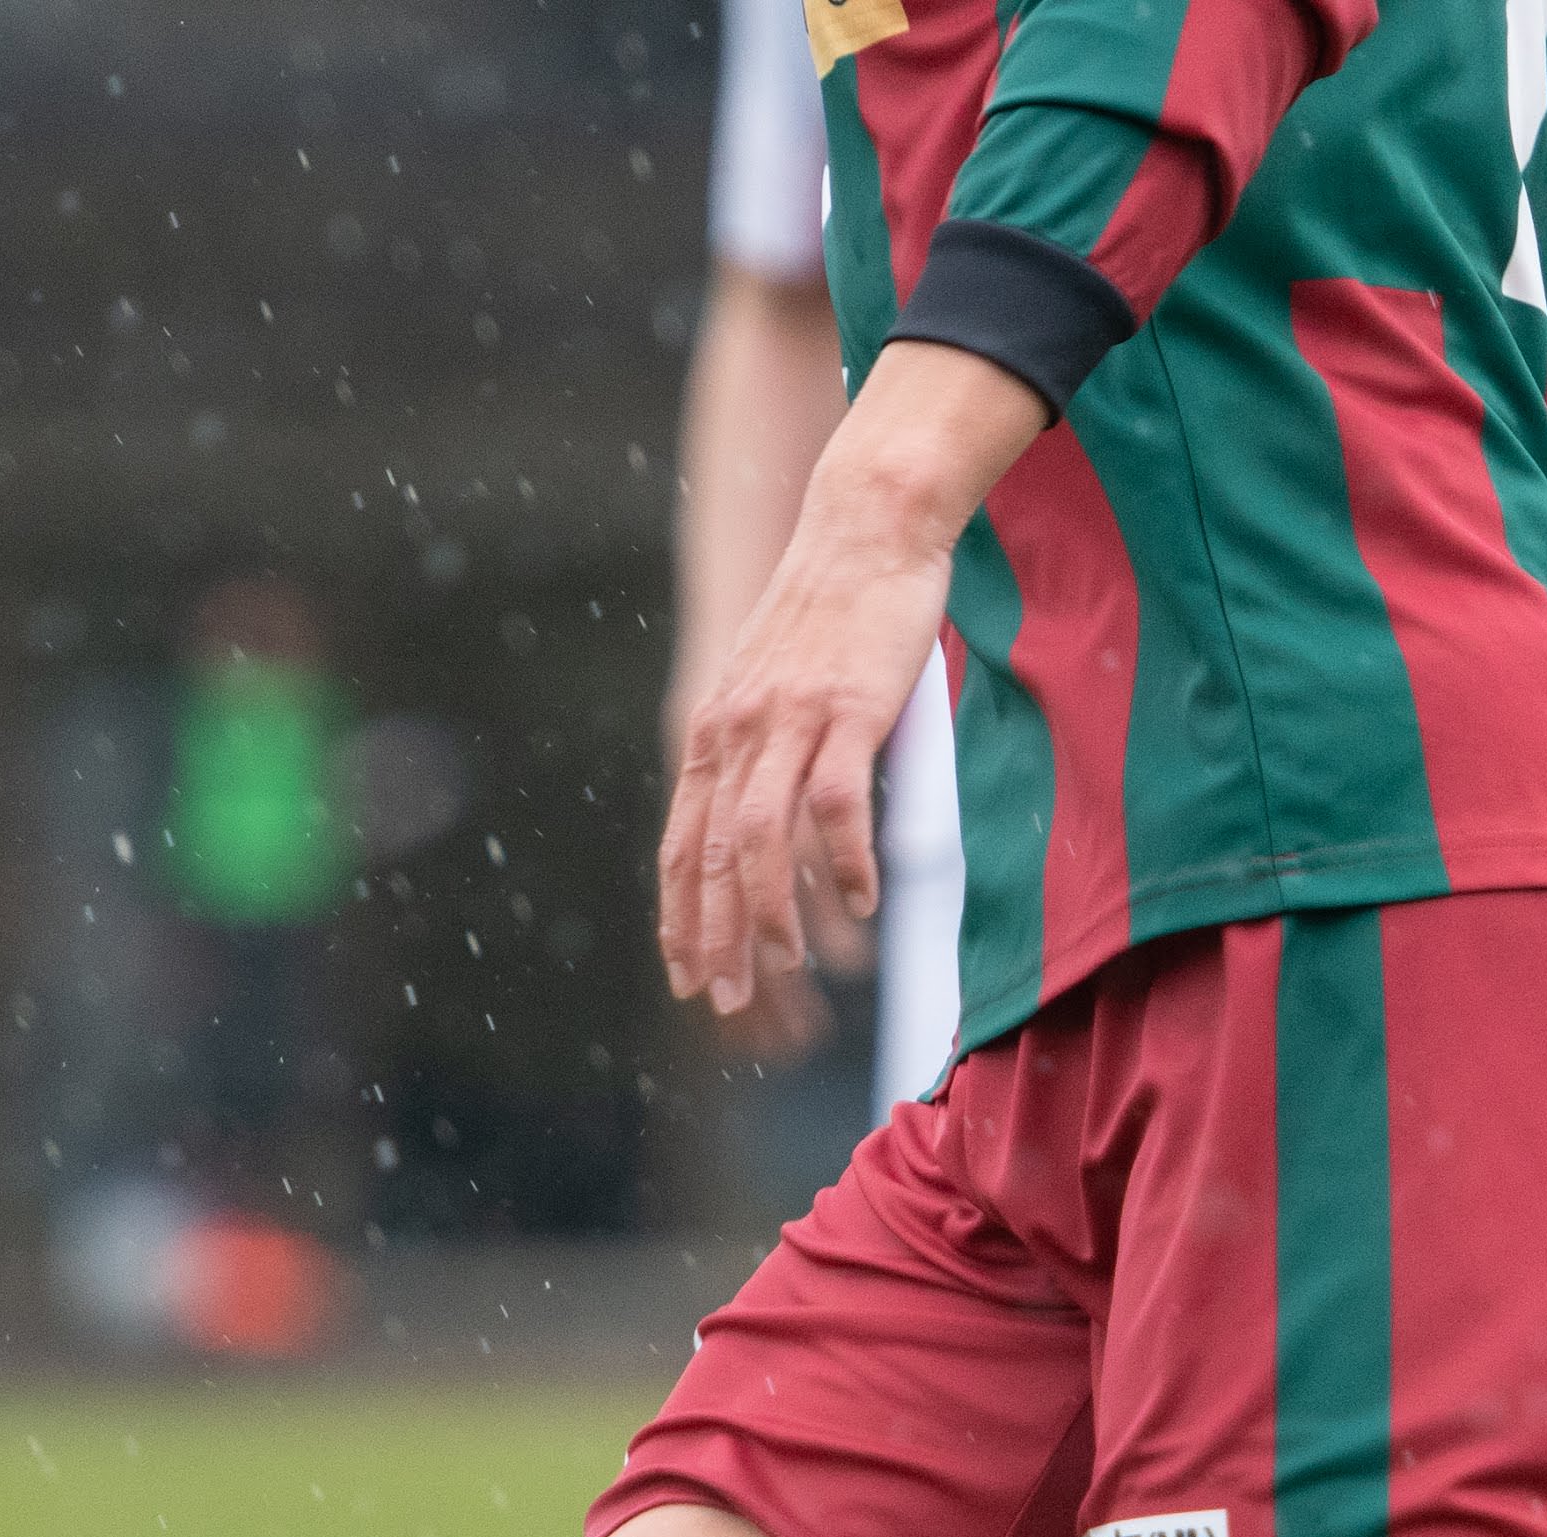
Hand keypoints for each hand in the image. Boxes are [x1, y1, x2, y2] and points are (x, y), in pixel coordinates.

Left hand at [658, 342, 1042, 1019]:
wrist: (867, 526)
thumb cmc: (833, 610)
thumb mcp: (777, 688)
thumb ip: (769, 752)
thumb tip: (779, 823)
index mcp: (714, 732)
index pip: (681, 845)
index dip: (679, 918)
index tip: (686, 976)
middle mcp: (737, 731)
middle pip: (710, 856)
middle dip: (713, 937)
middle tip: (727, 1000)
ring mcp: (789, 721)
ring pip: (761, 841)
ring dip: (772, 915)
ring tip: (790, 967)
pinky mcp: (847, 709)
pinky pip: (837, 804)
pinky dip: (844, 862)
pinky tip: (860, 903)